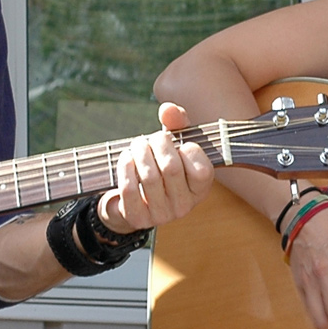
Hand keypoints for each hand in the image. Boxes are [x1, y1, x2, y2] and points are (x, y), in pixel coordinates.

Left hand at [98, 102, 215, 233]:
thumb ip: (177, 124)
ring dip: (139, 153)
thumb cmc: (160, 166)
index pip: (202, 171)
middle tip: (148, 138)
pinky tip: (126, 158)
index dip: (189, 150)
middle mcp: (184, 206)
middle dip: (157, 144)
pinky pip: (130, 189)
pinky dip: (125, 168)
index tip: (180, 141)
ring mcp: (161, 216)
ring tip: (136, 145)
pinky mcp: (138, 219)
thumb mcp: (174, 144)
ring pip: (148, 176)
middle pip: (171, 168)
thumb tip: (168, 109)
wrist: (135, 199)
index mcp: (199, 190)